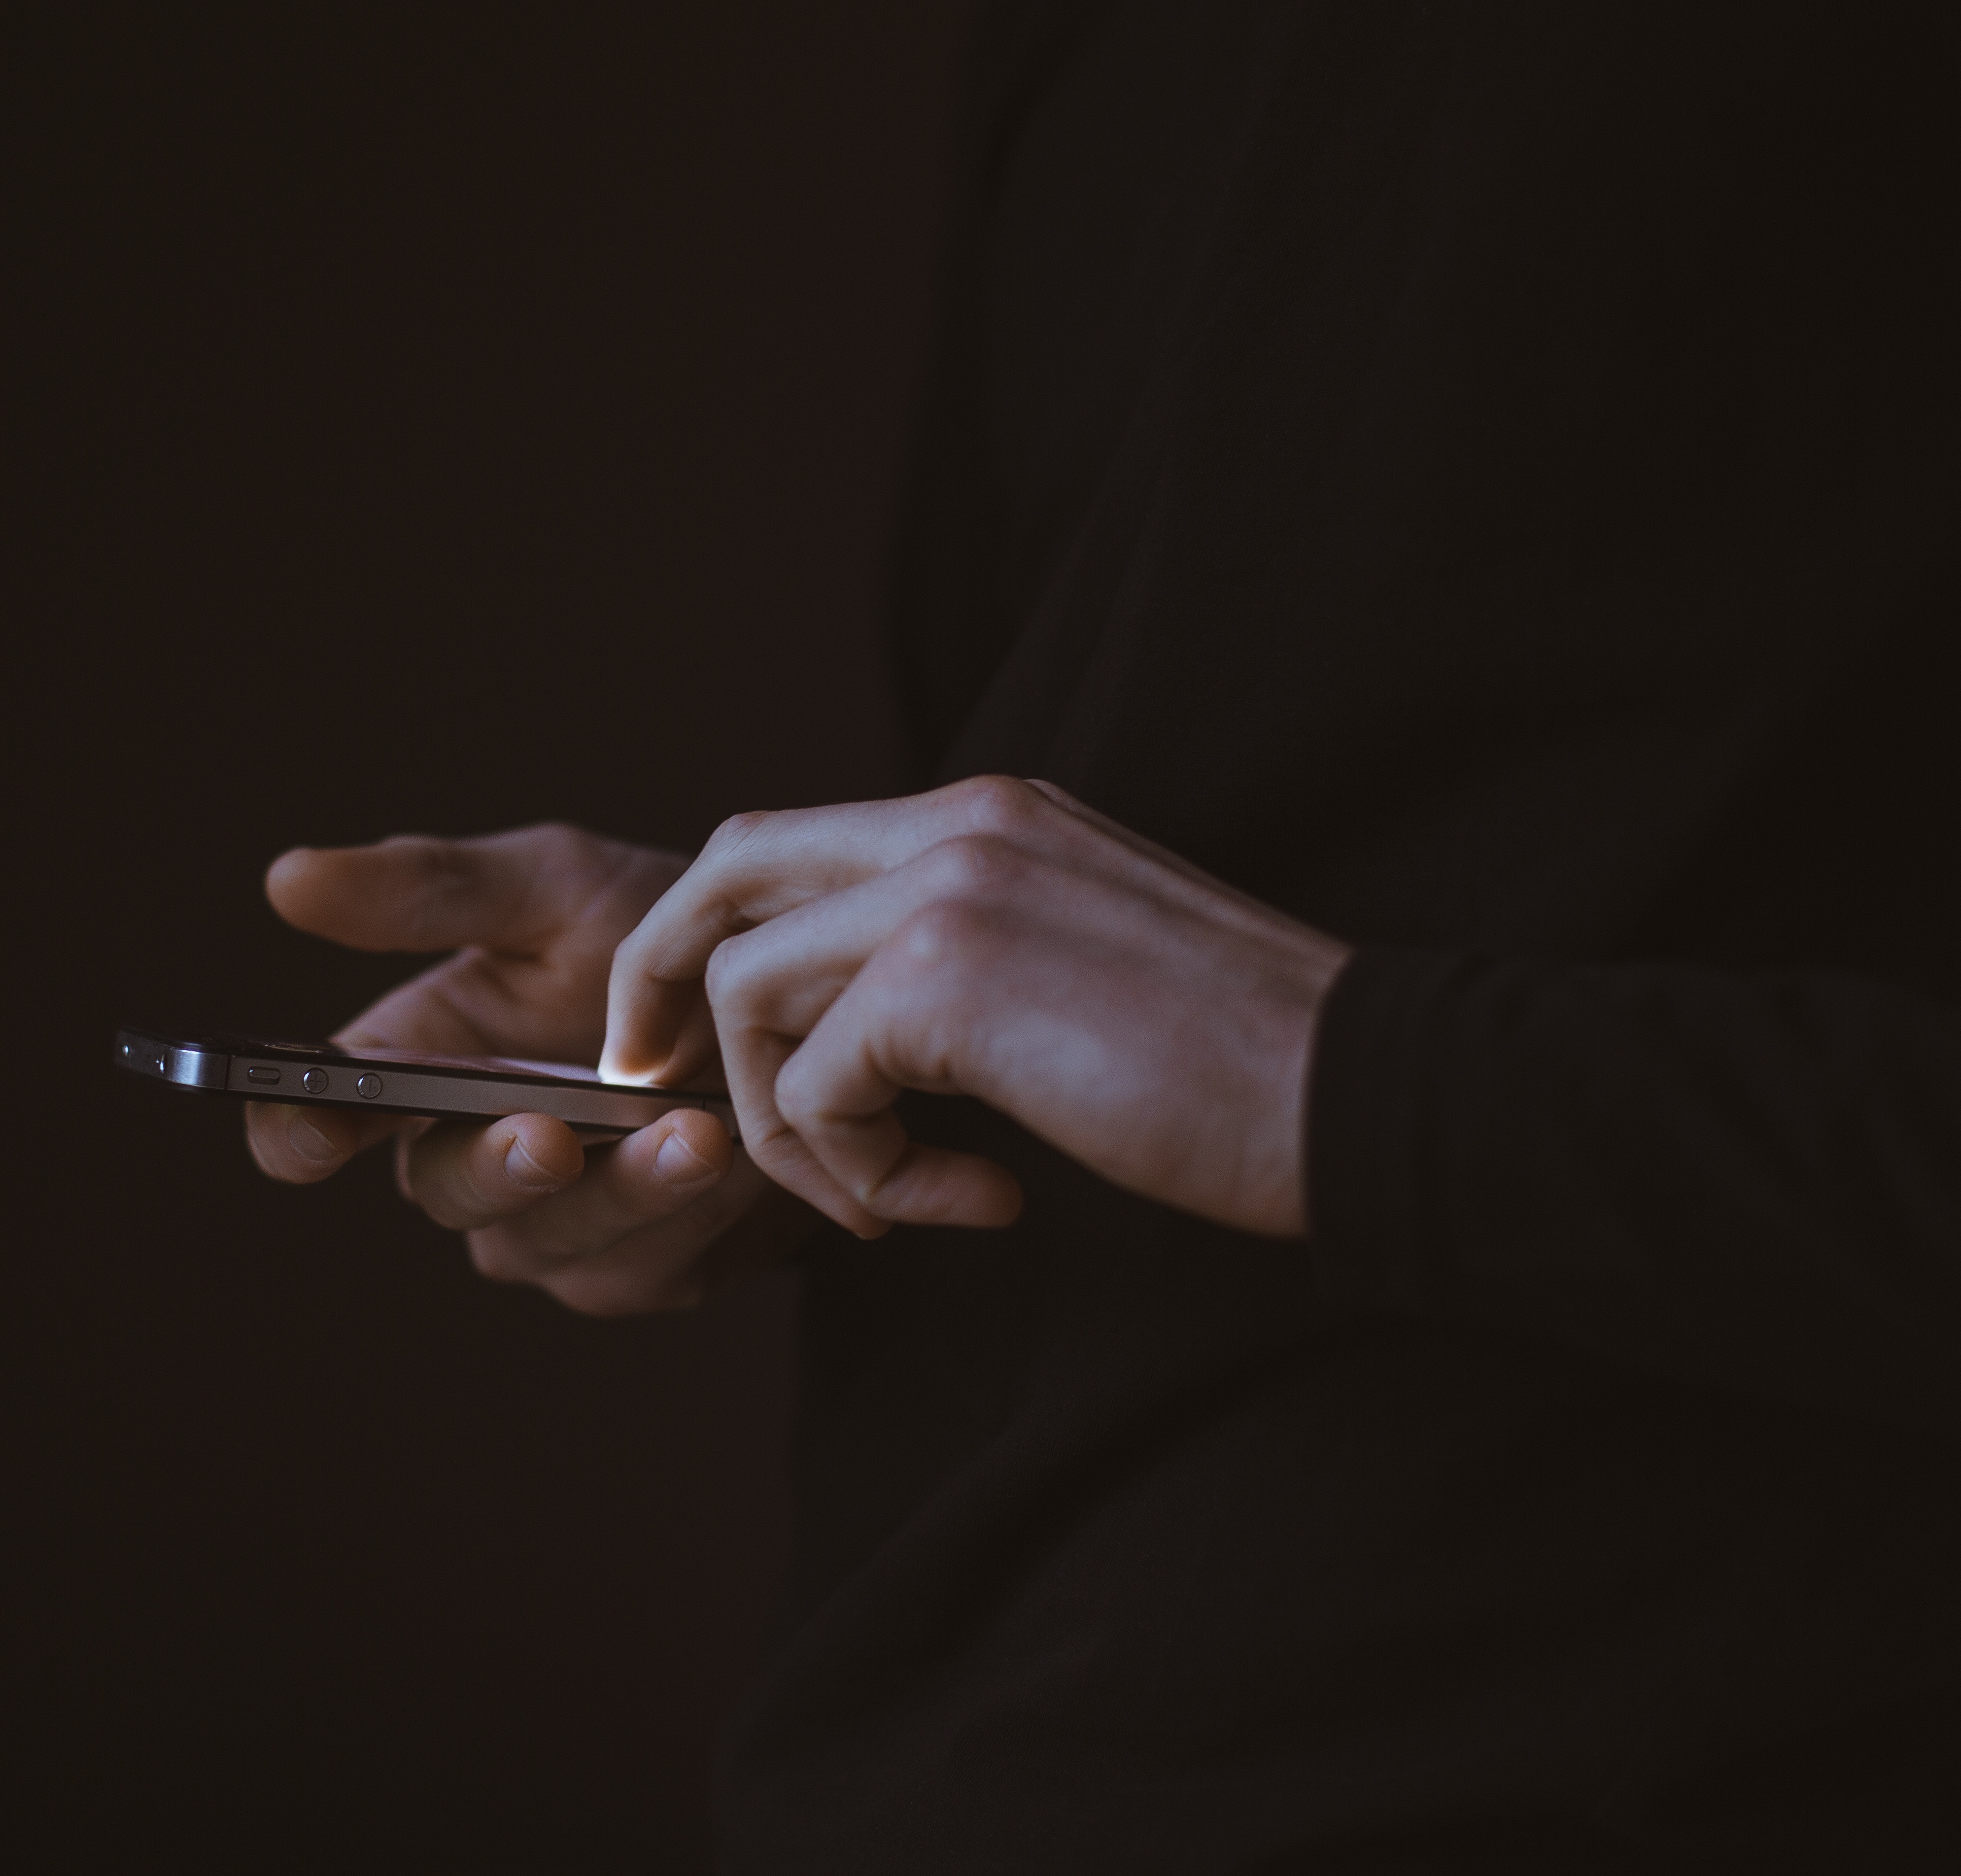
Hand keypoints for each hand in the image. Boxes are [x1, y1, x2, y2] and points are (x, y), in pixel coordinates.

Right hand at [246, 824, 806, 1314]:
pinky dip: (688, 1213)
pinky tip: (736, 1156)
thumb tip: (287, 877)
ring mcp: (550, 1228)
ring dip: (619, 1193)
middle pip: (442, 1193)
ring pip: (545, 1241)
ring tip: (692, 1132)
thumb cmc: (655, 932)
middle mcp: (466, 1158)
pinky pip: (641, 1266)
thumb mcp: (552, 885)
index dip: (299, 1133)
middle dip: (494, 1167)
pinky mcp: (638, 1270)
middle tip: (548, 1135)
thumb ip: (430, 889)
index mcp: (415, 1066)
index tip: (316, 1128)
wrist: (795, 997)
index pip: (317, 1122)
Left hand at [602, 776, 1350, 1238]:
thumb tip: (843, 1030)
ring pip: (749, 992)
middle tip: (656, 1088)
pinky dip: (860, 1172)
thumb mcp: (1072, 965)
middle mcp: (958, 822)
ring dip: (791, 1123)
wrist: (1359, 1093)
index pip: (779, 843)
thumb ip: (957, 959)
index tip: (683, 1039)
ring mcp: (950, 888)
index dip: (702, 937)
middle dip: (660, 987)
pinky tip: (969, 1200)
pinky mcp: (949, 979)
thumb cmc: (1233, 1064)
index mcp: (989, 814)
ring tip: (890, 1195)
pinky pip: (818, 1086)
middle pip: (721, 876)